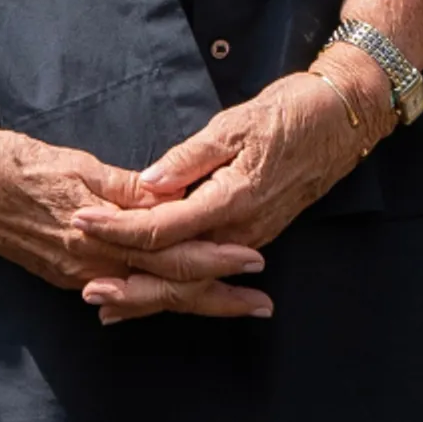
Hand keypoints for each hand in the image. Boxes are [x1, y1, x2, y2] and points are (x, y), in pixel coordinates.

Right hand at [0, 122, 273, 319]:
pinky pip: (121, 292)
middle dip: (217, 297)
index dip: (213, 260)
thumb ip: (123, 188)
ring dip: (192, 301)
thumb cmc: (10, 164)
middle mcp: (89, 266)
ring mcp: (76, 274)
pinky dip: (152, 299)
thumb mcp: (72, 165)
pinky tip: (170, 302)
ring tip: (234, 304)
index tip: (253, 262)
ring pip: (147, 294)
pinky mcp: (65, 273)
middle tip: (262, 302)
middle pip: (165, 287)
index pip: (167, 255)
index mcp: (95, 236)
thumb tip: (170, 198)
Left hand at [74, 69, 372, 276]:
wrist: (341, 122)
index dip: (119, 229)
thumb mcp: (233, 125)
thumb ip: (190, 158)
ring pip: (194, 279)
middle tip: (87, 292)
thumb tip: (149, 183)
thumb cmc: (287, 115)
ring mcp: (250, 237)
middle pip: (178, 270)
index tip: (81, 223)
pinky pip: (209, 270)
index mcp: (231, 199)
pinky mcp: (253, 235)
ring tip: (110, 306)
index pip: (164, 227)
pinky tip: (152, 289)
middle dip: (131, 285)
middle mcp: (241, 229)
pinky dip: (177, 284)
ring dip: (151, 294)